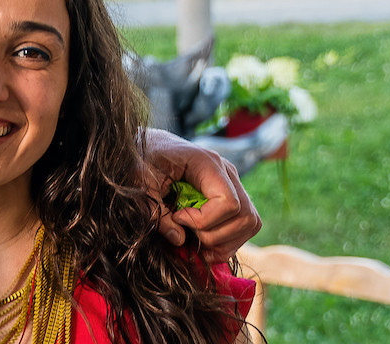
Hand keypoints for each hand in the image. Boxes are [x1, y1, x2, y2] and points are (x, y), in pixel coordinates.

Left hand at [141, 128, 261, 260]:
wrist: (149, 144)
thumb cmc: (143, 158)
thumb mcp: (140, 180)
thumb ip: (155, 210)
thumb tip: (179, 239)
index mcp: (206, 162)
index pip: (228, 202)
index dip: (204, 220)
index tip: (177, 217)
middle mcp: (226, 171)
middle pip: (244, 216)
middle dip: (214, 235)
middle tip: (186, 232)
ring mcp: (232, 183)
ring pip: (249, 223)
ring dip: (224, 242)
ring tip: (195, 244)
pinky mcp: (232, 194)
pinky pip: (245, 224)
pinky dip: (228, 241)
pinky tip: (204, 245)